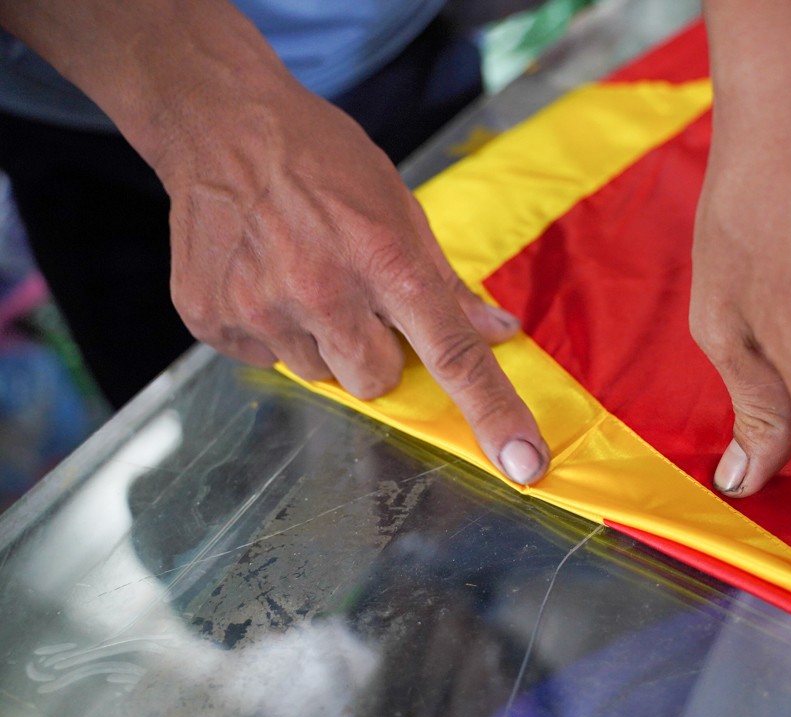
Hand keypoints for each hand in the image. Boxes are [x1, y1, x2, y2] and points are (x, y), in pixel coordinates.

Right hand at [161, 85, 547, 484]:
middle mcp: (324, 292)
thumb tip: (499, 333)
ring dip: (323, 343)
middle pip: (377, 381)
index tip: (524, 464)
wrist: (220, 125)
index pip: (453, 355)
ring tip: (304, 279)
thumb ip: (446, 283)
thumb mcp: (399, 207)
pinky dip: (272, 332)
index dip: (493, 413)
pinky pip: (265, 361)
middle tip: (357, 298)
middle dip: (377, 352)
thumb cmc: (322, 161)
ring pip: (320, 376)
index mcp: (386, 261)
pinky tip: (264, 279)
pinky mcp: (213, 319)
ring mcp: (262, 310)